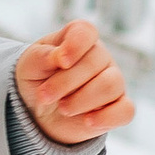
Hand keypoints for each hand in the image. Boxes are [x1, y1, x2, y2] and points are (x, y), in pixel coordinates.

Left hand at [14, 18, 133, 143]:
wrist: (39, 112)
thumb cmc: (37, 80)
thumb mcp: (29, 66)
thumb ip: (42, 56)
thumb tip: (60, 56)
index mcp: (79, 40)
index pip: (86, 32)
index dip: (75, 45)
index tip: (61, 61)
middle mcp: (101, 57)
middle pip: (95, 63)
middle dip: (66, 82)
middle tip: (44, 96)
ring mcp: (113, 82)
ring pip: (110, 86)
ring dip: (82, 100)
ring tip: (62, 109)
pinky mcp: (117, 108)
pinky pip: (126, 110)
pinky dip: (107, 117)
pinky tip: (87, 122)